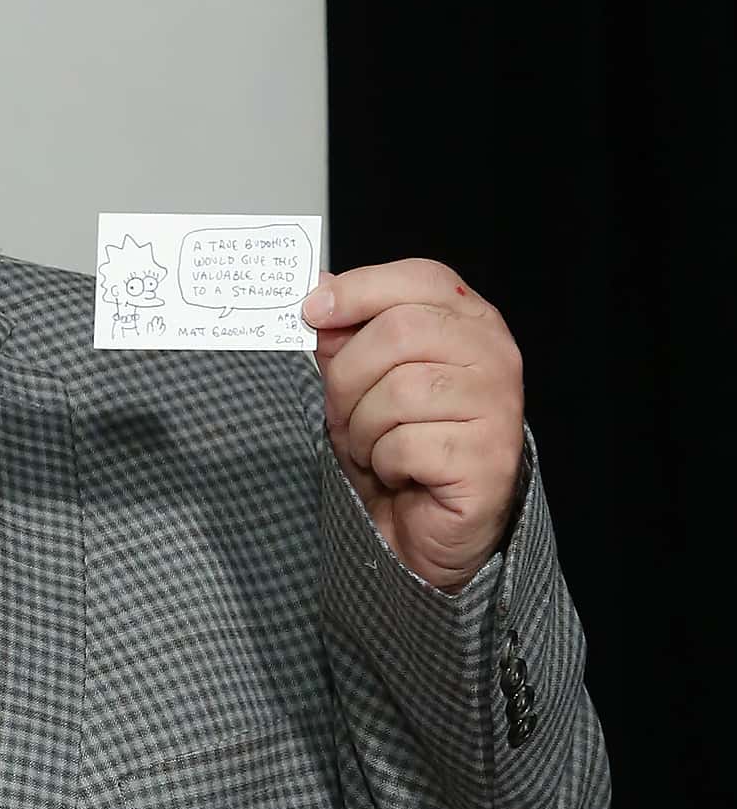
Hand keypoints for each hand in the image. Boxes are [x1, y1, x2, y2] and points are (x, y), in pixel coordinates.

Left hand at [303, 258, 524, 592]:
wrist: (426, 530)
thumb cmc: (398, 450)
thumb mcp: (361, 386)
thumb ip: (345, 339)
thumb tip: (320, 291)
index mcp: (470, 323)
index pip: (420, 278)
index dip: (360, 290)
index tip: (312, 312)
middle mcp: (494, 355)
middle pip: (400, 331)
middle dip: (349, 376)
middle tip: (342, 412)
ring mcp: (497, 405)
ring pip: (399, 390)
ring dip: (364, 428)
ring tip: (374, 448)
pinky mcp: (487, 457)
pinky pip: (408, 444)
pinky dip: (384, 463)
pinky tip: (398, 473)